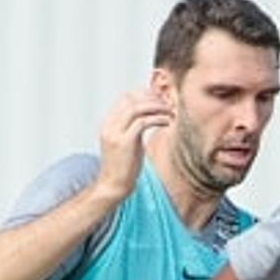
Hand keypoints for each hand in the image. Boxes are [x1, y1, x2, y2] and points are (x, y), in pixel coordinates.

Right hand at [95, 87, 172, 201]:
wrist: (113, 185)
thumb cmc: (123, 168)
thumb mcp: (126, 143)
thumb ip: (132, 129)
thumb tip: (148, 118)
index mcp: (108, 123)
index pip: (125, 98)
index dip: (144, 95)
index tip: (160, 98)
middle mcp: (109, 125)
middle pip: (131, 99)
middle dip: (152, 98)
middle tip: (168, 103)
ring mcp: (115, 133)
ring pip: (137, 108)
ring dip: (157, 107)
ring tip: (170, 112)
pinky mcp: (125, 142)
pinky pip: (143, 122)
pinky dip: (158, 119)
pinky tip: (168, 122)